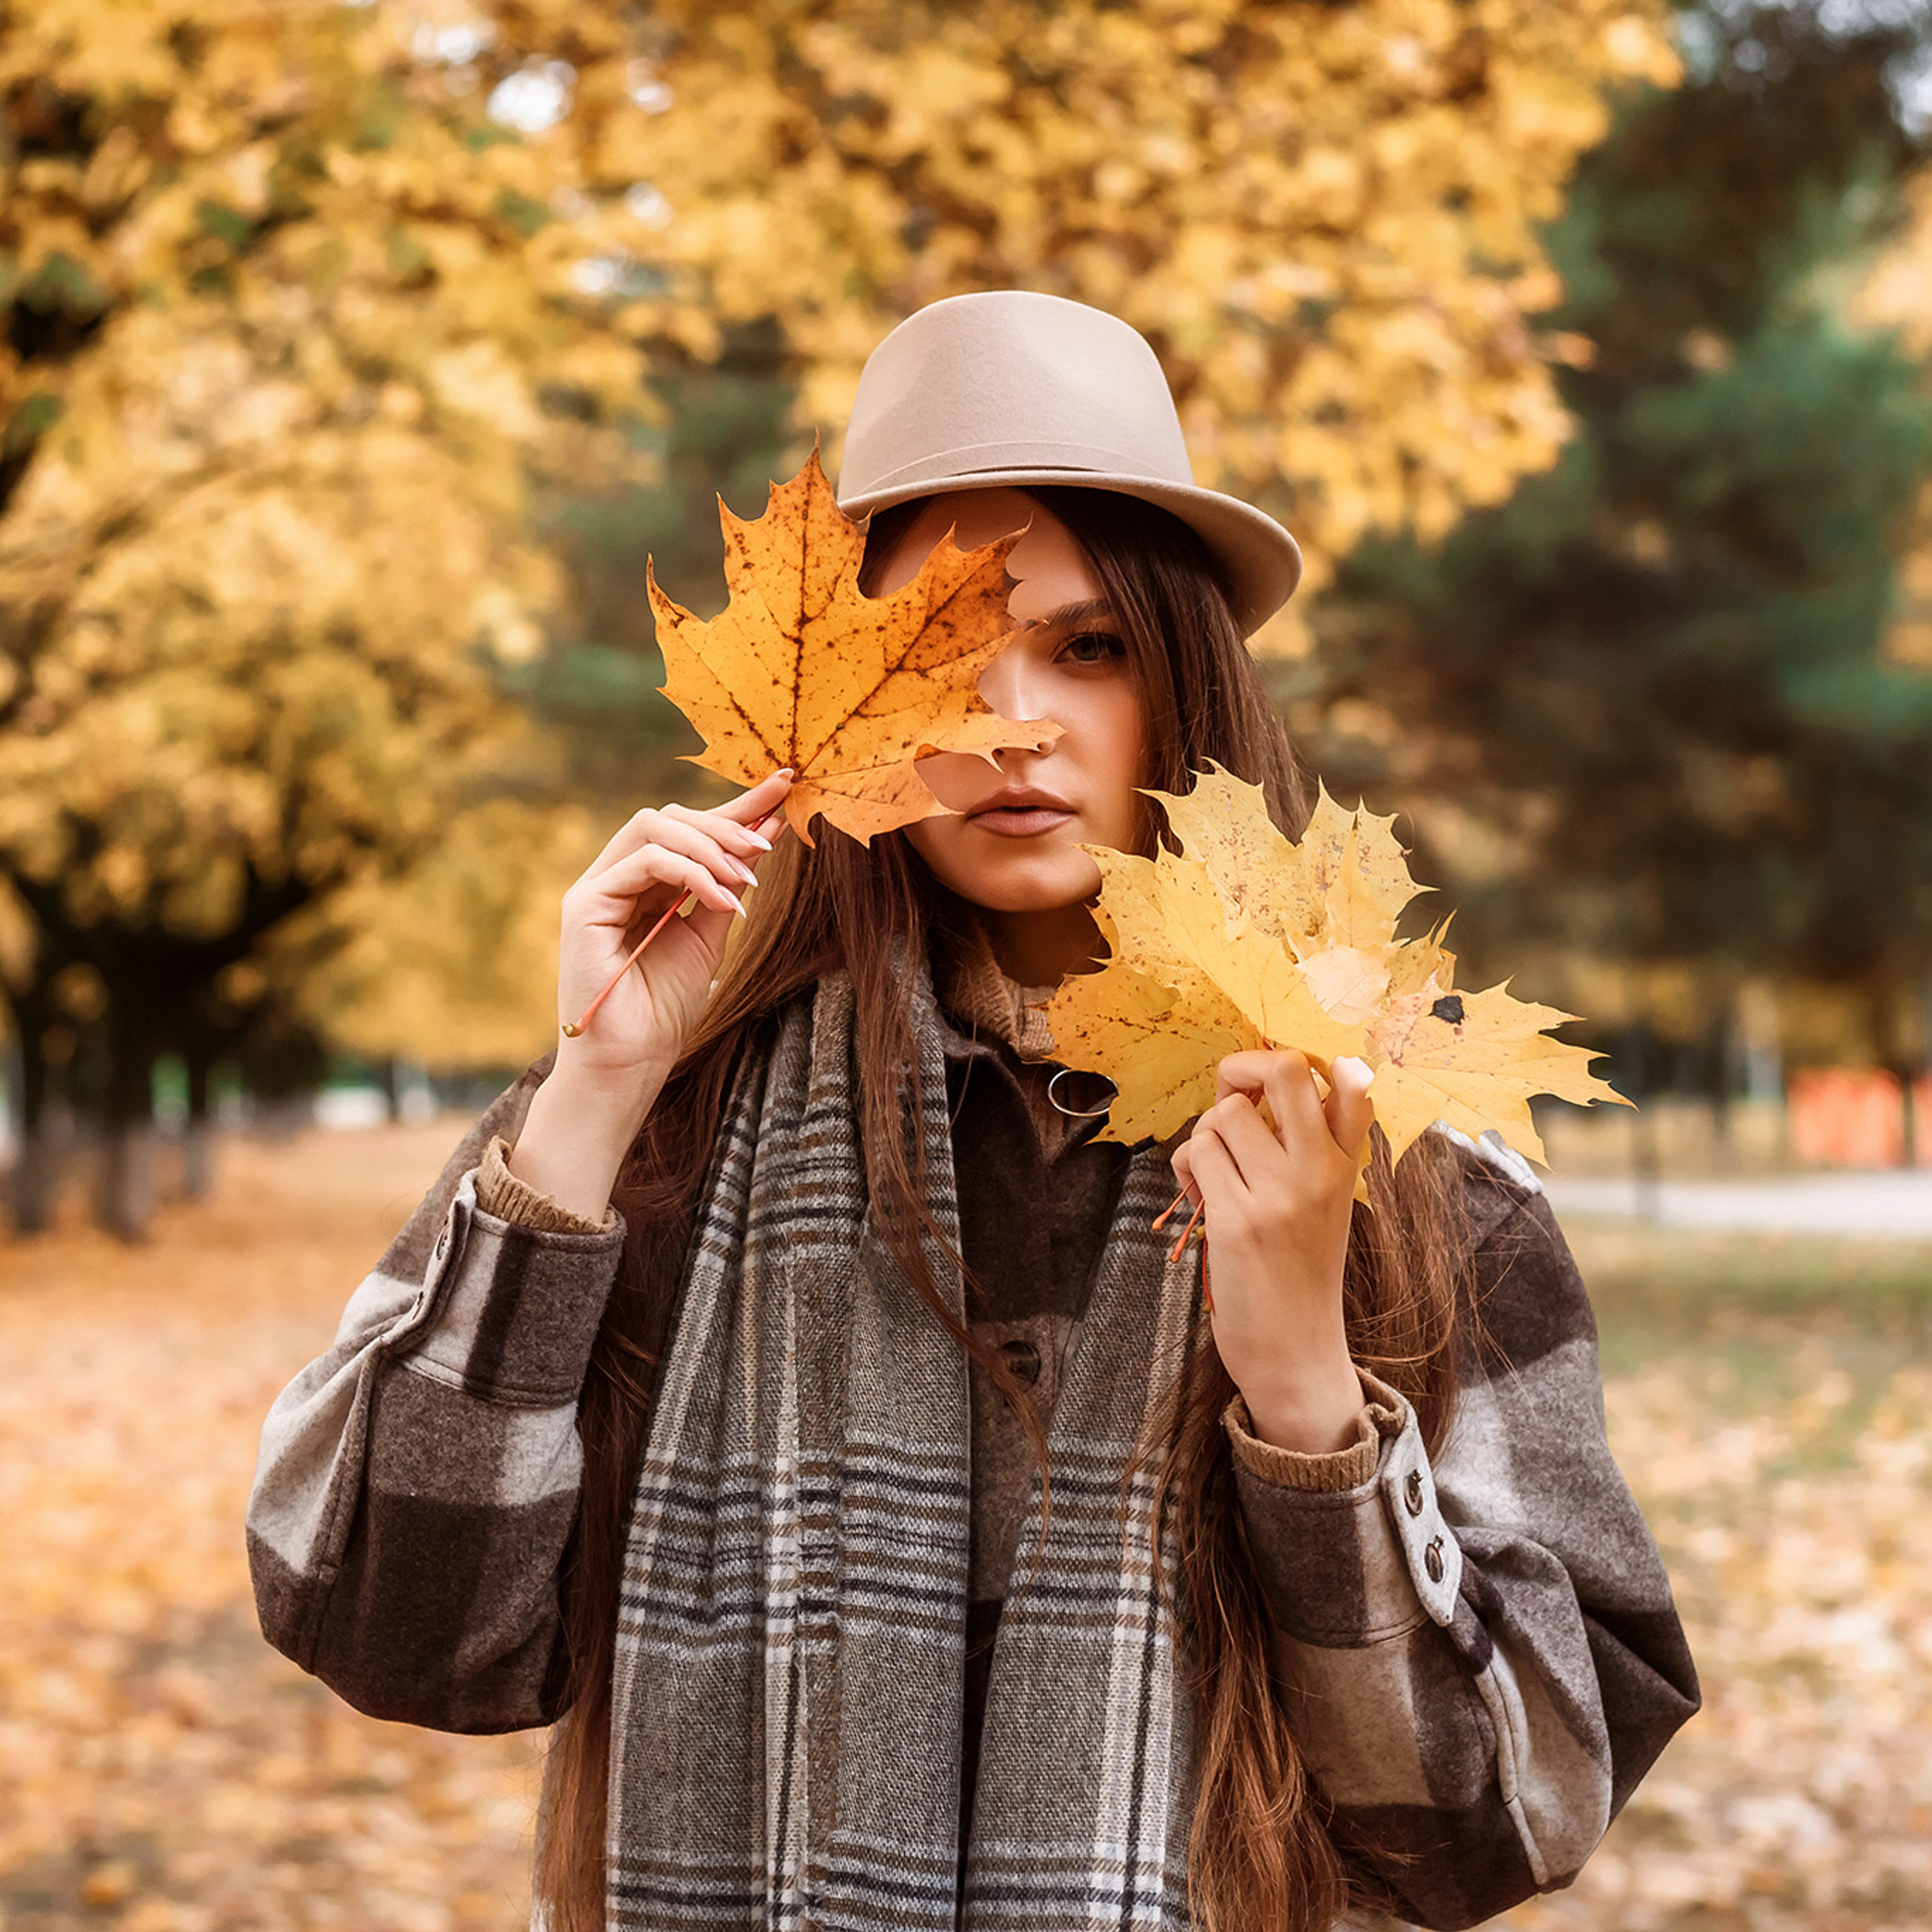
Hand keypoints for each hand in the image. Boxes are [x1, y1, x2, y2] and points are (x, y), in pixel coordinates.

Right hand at [508, 770, 790, 1219]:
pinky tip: (723, 900)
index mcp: (646, 883)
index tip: (784, 786)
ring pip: (655, 826)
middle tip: (769, 842)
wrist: (631, 1063)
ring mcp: (597, 887)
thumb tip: (767, 836)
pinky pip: (644, 860)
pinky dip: (691, 872)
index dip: (737, 806)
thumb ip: (728, 887)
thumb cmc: (664, 1010)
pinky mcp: (584, 903)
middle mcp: (617, 877)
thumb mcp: (710, 936)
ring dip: (711, 846)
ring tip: (747, 880)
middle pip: (671, 817)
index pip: (690, 829)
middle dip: (727, 820)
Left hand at [1169, 1050, 1376, 1454]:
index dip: (1310, 1061)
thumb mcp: (1325, 1203)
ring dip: (1206, 1135)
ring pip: (1222, 1114)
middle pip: (1283, 1069)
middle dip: (1242, 1067)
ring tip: (1216, 1170)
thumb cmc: (1300, 1273)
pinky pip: (1197, 1154)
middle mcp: (1319, 1172)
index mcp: (1346, 1165)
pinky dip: (1189, 1167)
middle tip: (1233, 1093)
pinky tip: (1203, 1196)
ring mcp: (1279, 1195)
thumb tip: (1252, 1085)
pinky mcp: (1238, 1220)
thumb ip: (1307, 1146)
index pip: (1354, 1083)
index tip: (1280, 1087)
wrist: (1297, 1351)